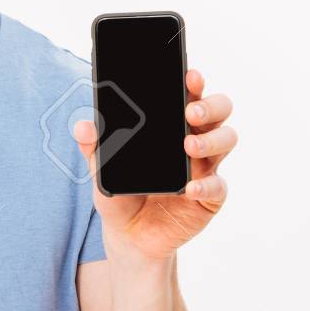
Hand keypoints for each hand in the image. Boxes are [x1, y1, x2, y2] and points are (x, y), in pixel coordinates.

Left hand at [73, 69, 234, 261]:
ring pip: (226, 139)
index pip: (189, 94)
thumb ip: (93, 147)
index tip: (189, 74)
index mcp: (171, 124)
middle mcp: (195, 138)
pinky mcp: (209, 197)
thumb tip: (83, 125)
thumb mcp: (102, 169)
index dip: (194, 81)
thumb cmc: (120, 193)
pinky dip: (206, 185)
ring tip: (188, 145)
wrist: (129, 235)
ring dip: (211, 139)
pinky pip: (218, 186)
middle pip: (219, 110)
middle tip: (189, 111)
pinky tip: (189, 188)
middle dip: (209, 105)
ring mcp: (206, 167)